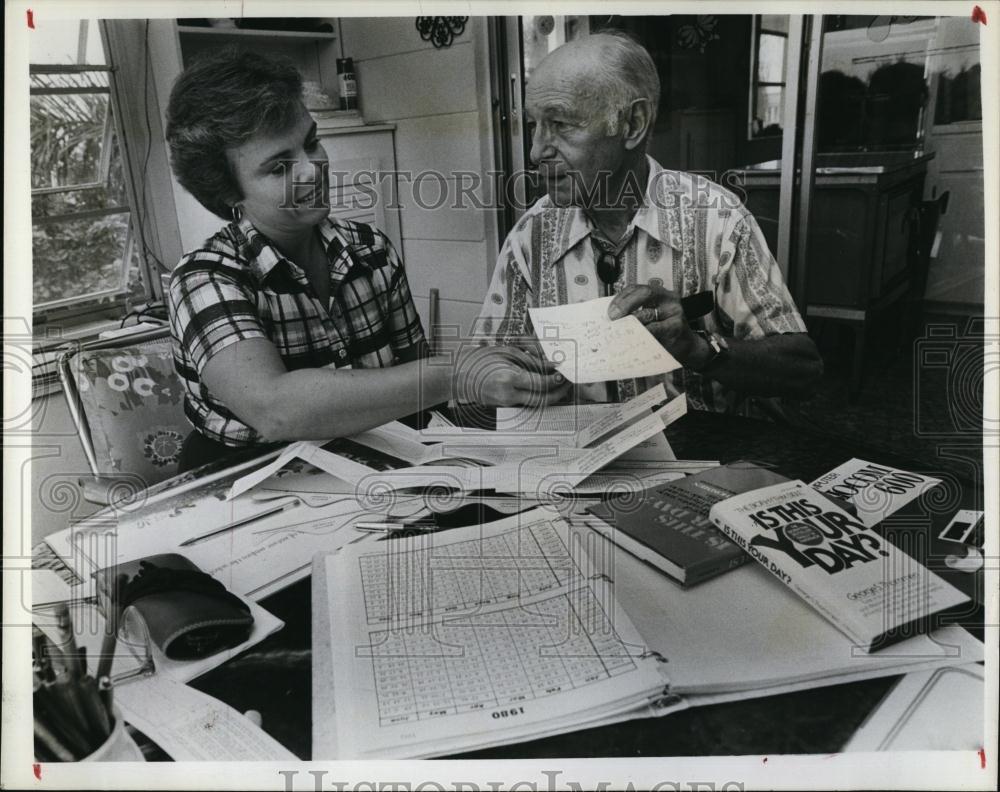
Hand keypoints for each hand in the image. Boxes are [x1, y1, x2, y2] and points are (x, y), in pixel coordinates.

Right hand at [454, 345, 570, 406]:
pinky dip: (537, 396)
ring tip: (559, 385)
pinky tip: (543, 387)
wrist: (456, 374)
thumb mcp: (507, 353)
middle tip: (568, 383)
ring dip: (550, 396)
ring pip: (535, 403)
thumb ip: (531, 360)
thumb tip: (551, 365)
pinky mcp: (504, 405)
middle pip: (542, 400)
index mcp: (509, 379)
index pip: (541, 384)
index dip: (556, 380)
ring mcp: (506, 403)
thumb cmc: (478, 359)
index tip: (564, 373)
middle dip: (559, 392)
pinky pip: (526, 402)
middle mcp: (508, 395)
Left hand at [608, 285, 709, 367]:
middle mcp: (669, 300)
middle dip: (625, 305)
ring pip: (647, 314)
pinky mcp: (676, 328)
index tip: (610, 311)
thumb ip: (636, 313)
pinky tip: (632, 340)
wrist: (687, 346)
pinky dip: (640, 335)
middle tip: (613, 318)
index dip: (621, 298)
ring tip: (619, 331)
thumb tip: (612, 316)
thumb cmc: (665, 331)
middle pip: (644, 294)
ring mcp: (674, 313)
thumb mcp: (654, 316)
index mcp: (660, 294)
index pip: (637, 288)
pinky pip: (654, 331)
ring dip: (630, 323)